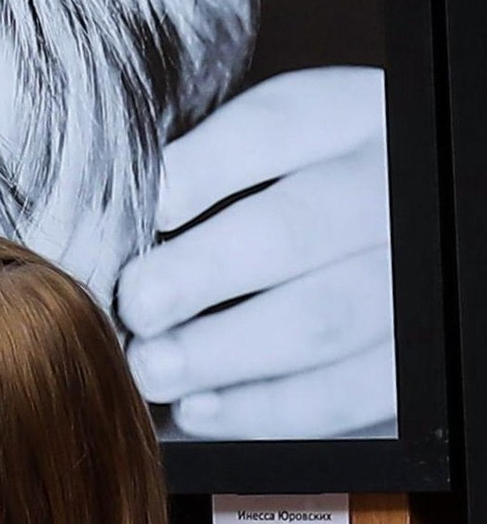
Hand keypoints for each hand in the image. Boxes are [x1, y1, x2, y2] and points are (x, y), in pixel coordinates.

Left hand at [117, 68, 394, 437]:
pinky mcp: (415, 358)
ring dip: (225, 351)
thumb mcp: (272, 153)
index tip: (144, 210)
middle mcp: (391, 188)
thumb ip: (205, 173)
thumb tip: (109, 223)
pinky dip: (266, 408)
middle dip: (205, 271)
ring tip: (152, 366)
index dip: (202, 168)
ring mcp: (414, 276)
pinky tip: (200, 408)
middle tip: (136, 304)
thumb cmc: (293, 192)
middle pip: (299, 228)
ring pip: (326, 317)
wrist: (380, 244)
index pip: (275, 125)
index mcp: (350, 115)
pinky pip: (348, 393)